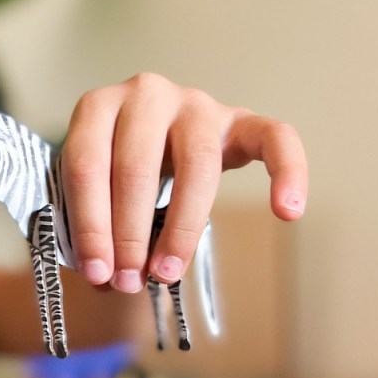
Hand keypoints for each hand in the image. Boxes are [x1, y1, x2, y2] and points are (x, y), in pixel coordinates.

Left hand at [61, 72, 307, 290]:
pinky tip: (289, 212)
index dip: (89, 225)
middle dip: (129, 235)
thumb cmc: (114, 169)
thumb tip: (106, 282)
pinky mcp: (241, 119)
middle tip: (128, 282)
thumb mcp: (94, 190)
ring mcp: (196, 104)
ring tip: (169, 273)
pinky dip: (288, 171)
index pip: (88, 167)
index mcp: (97, 108)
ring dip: (181, 228)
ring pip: (196, 165)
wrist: (153, 134)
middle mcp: (146, 94)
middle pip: (137, 168)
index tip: (97, 273)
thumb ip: (95, 229)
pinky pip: (275, 137)